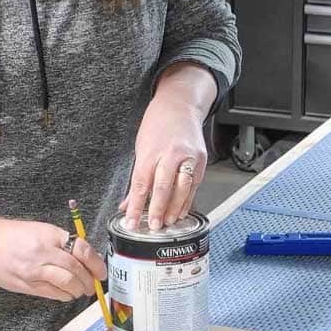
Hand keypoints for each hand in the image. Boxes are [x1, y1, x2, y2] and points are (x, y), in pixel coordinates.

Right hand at [0, 217, 106, 302]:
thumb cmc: (13, 235)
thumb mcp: (42, 230)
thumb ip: (64, 243)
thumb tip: (88, 259)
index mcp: (51, 236)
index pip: (83, 250)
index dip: (97, 264)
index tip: (101, 272)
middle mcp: (44, 253)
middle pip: (77, 271)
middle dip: (90, 281)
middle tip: (93, 285)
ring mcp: (34, 270)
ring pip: (68, 285)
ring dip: (79, 290)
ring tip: (80, 290)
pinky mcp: (27, 285)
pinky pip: (54, 294)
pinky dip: (65, 295)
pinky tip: (66, 293)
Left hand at [122, 65, 214, 231]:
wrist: (180, 105)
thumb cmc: (158, 123)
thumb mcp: (141, 147)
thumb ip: (138, 177)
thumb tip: (128, 202)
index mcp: (151, 151)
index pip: (141, 184)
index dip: (135, 205)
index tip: (131, 221)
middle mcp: (170, 154)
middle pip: (163, 187)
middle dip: (157, 209)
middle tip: (153, 226)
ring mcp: (188, 157)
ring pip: (182, 188)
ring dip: (175, 208)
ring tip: (168, 222)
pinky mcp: (202, 160)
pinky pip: (195, 184)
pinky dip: (188, 200)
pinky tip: (182, 210)